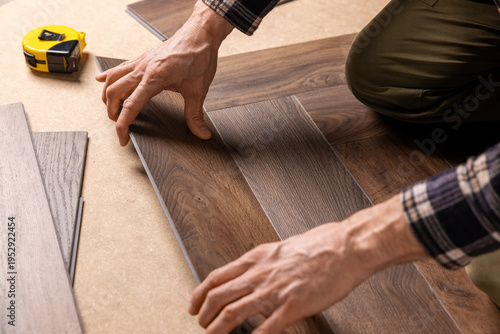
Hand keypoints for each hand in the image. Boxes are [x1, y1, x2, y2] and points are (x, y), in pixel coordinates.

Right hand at [96, 1, 233, 145]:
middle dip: (112, 112)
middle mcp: (143, 69)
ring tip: (110, 109)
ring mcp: (141, 62)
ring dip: (107, 95)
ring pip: (112, 79)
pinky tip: (102, 80)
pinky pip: (120, 67)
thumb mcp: (199, 90)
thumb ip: (196, 115)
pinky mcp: (143, 57)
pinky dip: (109, 76)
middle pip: (114, 92)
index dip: (123, 125)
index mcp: (154, 79)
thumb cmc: (199, 57)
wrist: (200, 34)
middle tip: (119, 125)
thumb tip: (202, 134)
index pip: (130, 106)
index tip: (122, 138)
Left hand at [188, 195, 426, 332]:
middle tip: (201, 324)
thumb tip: (255, 271)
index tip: (194, 304)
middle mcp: (260, 274)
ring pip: (233, 314)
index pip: (217, 277)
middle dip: (204, 314)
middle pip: (218, 297)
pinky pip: (265, 330)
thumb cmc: (320, 244)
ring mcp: (274, 291)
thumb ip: (266, 261)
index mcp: (257, 258)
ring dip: (218, 330)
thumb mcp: (282, 247)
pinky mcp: (292, 307)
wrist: (346, 247)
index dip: (200, 294)